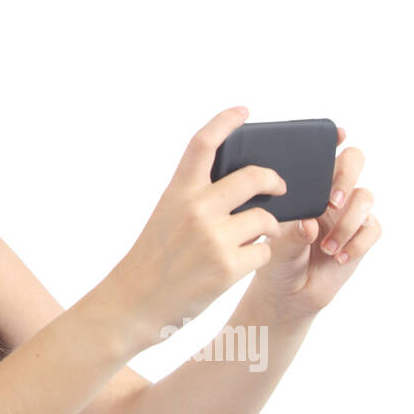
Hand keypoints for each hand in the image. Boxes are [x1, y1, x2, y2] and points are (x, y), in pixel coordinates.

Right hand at [110, 106, 286, 346]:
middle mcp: (196, 208)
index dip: (226, 121)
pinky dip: (259, 255)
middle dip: (275, 180)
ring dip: (268, 227)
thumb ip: (197, 198)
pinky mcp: (228, 266)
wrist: (133, 302)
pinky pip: (264, 250)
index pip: (204, 144)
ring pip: (266, 218)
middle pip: (253, 176)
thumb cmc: (152, 260)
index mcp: (177, 191)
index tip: (244, 111)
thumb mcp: (166, 216)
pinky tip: (241, 263)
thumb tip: (245, 187)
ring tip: (256, 236)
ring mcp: (213, 237)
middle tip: (280, 187)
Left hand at [251, 125, 381, 320]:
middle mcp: (330, 194)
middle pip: (353, 162)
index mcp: (305, 186)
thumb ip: (291, 233)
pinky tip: (338, 257)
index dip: (333, 138)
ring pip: (366, 197)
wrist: (288, 293)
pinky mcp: (361, 236)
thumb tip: (310, 223)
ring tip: (326, 246)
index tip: (338, 134)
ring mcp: (348, 214)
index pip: (322, 153)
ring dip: (348, 221)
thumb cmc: (275, 260)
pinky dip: (356, 243)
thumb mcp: (274, 244)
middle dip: (346, 177)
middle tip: (332, 202)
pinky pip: (372, 229)